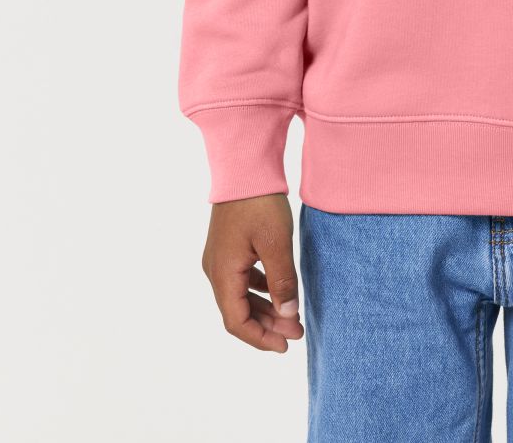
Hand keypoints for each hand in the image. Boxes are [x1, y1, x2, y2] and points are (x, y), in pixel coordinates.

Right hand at [201, 192, 304, 352]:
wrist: (245, 166)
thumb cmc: (260, 203)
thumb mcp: (277, 244)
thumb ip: (282, 281)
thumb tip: (287, 316)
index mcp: (222, 273)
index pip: (236, 321)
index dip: (260, 338)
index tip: (286, 345)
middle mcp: (215, 269)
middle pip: (238, 311)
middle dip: (267, 325)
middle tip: (297, 331)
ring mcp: (219, 258)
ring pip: (240, 295)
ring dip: (265, 308)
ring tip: (292, 315)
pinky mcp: (228, 247)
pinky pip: (241, 279)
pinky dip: (260, 290)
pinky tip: (279, 289)